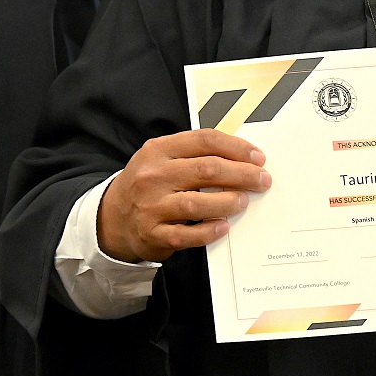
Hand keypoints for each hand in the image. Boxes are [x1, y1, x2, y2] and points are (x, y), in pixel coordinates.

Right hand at [97, 130, 270, 264]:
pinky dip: (208, 231)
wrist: (112, 218)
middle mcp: (153, 176)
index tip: (258, 157)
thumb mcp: (161, 159)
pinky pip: (186, 235)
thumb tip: (242, 157)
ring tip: (243, 201)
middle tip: (262, 180)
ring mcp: (151, 206)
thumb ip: (194, 154)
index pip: (204, 141)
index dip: (236, 148)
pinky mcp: (153, 234)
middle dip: (242, 174)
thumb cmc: (148, 185)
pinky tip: (223, 227)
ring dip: (227, 201)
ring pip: (196, 202)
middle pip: (206, 170)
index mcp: (158, 150)